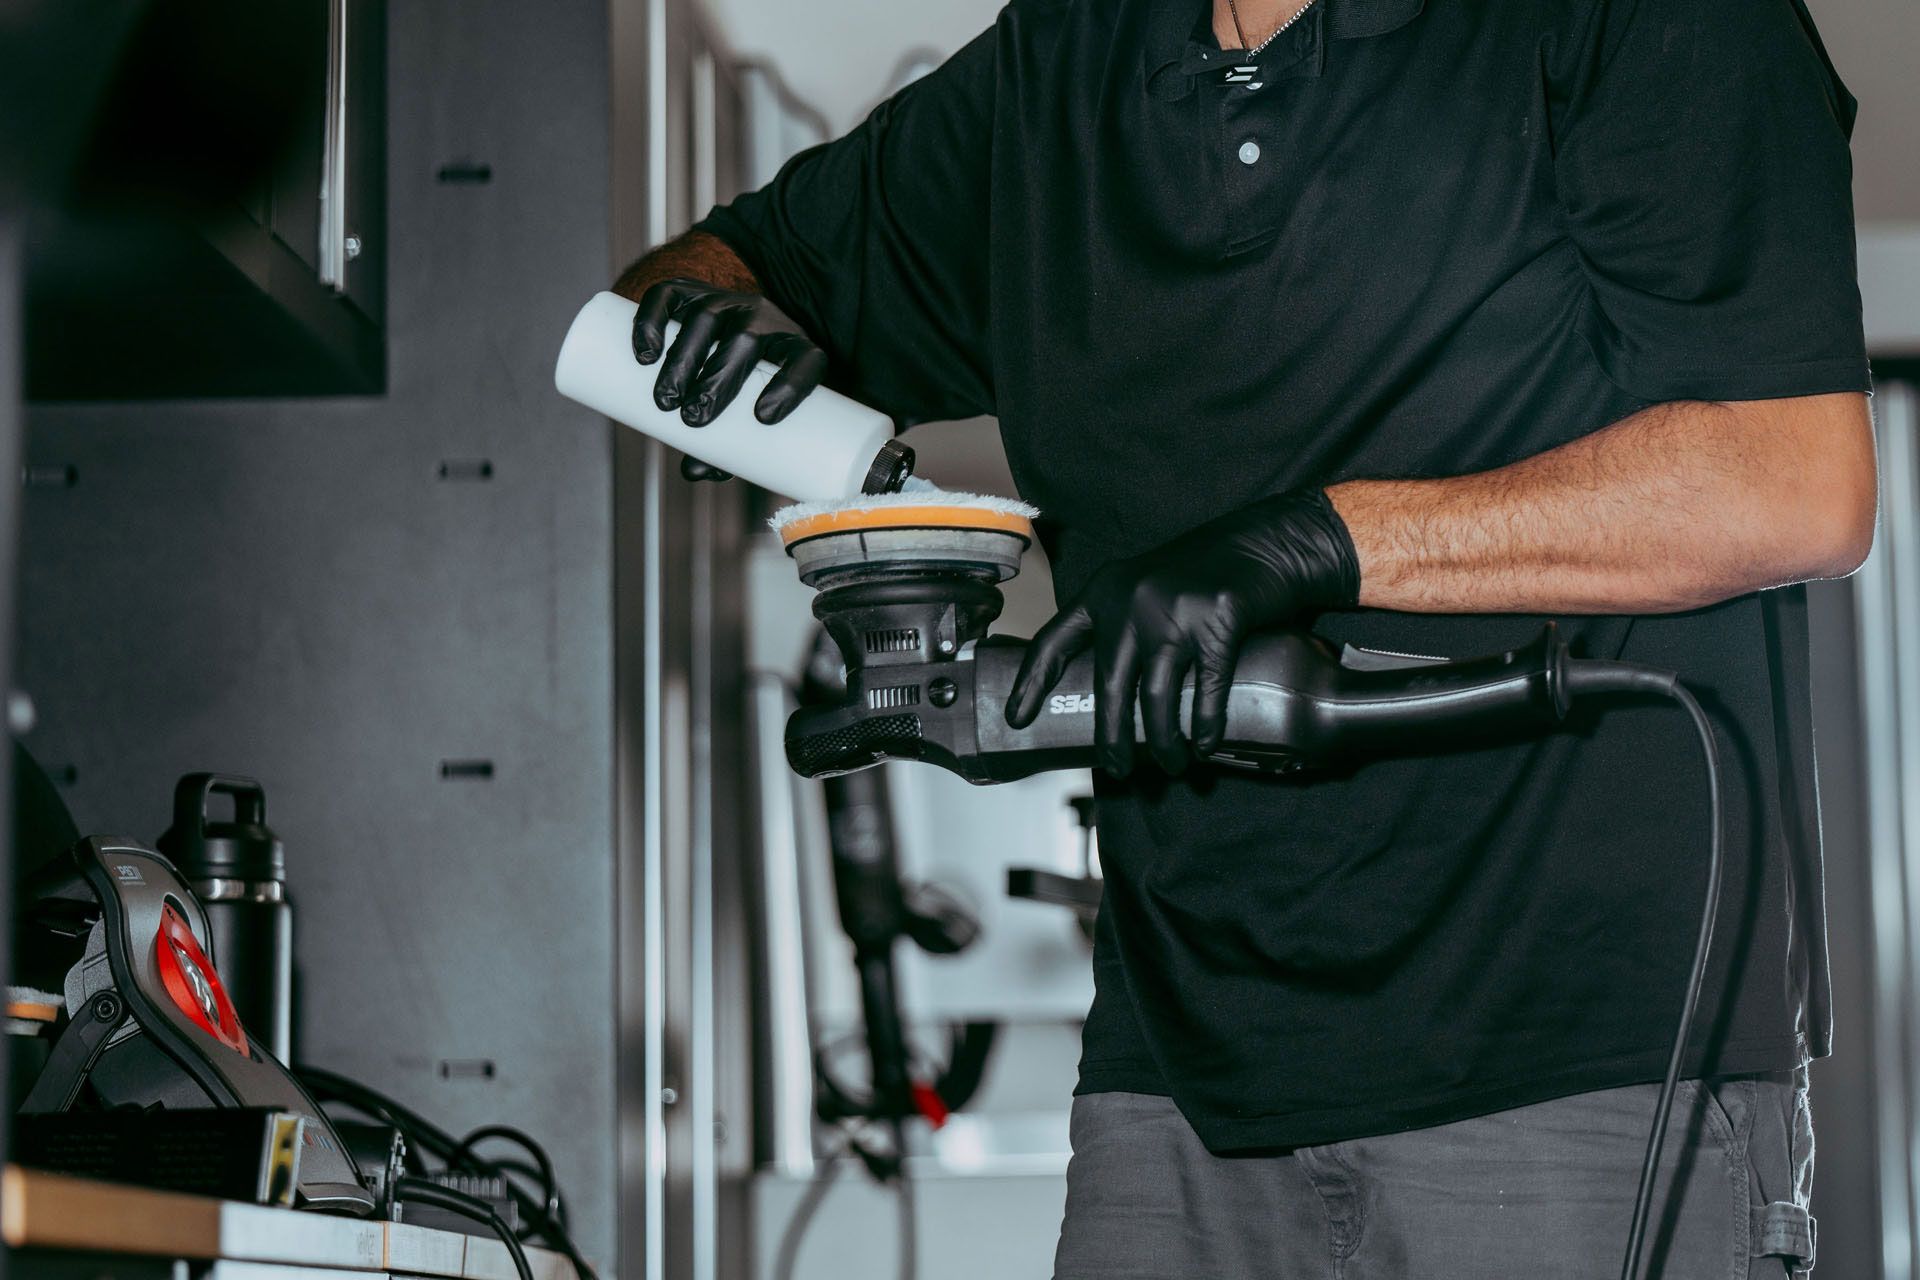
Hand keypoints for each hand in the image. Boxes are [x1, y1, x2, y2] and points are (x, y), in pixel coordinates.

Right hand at [631, 278, 827, 430]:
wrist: (730, 329)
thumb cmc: (746, 385)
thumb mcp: (750, 411)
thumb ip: (725, 446)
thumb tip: (693, 474)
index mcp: (795, 347)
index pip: (806, 361)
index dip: (790, 387)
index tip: (763, 419)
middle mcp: (765, 317)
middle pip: (746, 342)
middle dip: (716, 382)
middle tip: (693, 418)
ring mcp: (726, 301)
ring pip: (706, 320)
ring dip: (683, 360)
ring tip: (665, 400)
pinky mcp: (690, 291)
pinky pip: (670, 295)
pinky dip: (652, 321)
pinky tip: (645, 354)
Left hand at [1004, 489, 1360, 776]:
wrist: (1267, 541)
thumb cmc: (1204, 574)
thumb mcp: (1148, 588)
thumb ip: (1123, 626)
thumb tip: (1111, 696)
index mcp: (1105, 591)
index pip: (1054, 641)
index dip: (1031, 684)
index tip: (1017, 719)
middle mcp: (1132, 600)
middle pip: (1109, 687)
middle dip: (1112, 739)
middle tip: (1116, 769)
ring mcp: (1175, 612)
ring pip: (1156, 698)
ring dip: (1164, 742)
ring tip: (1172, 764)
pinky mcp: (1219, 622)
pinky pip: (1207, 692)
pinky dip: (1205, 727)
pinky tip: (1205, 745)